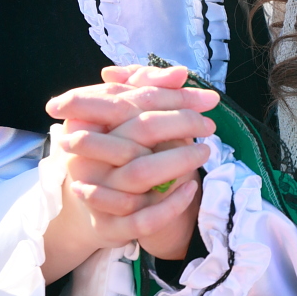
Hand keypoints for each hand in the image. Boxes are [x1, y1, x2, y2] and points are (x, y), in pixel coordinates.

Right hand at [46, 66, 219, 261]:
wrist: (91, 202)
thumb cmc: (115, 145)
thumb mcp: (128, 113)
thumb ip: (152, 88)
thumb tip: (181, 73)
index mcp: (87, 117)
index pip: (137, 98)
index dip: (176, 96)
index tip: (209, 99)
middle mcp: (85, 151)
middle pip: (140, 130)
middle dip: (181, 123)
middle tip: (210, 125)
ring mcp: (94, 188)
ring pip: (139, 173)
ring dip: (179, 161)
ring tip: (204, 151)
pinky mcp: (107, 223)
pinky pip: (142, 217)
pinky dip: (171, 203)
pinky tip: (191, 187)